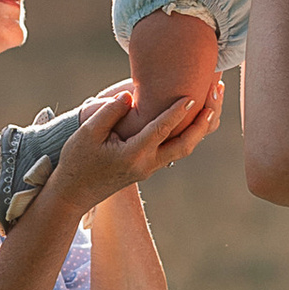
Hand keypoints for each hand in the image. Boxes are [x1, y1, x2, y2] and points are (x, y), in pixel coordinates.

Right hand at [50, 79, 225, 212]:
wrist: (74, 194)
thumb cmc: (77, 161)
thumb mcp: (87, 133)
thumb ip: (109, 112)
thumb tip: (130, 96)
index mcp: (132, 155)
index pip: (161, 130)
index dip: (177, 112)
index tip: (193, 96)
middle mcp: (146, 164)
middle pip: (184, 145)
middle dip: (202, 123)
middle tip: (214, 100)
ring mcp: (149, 168)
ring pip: (182, 149)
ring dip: (198, 129)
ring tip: (211, 107)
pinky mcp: (147, 168)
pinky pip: (174, 150)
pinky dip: (187, 135)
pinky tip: (192, 119)